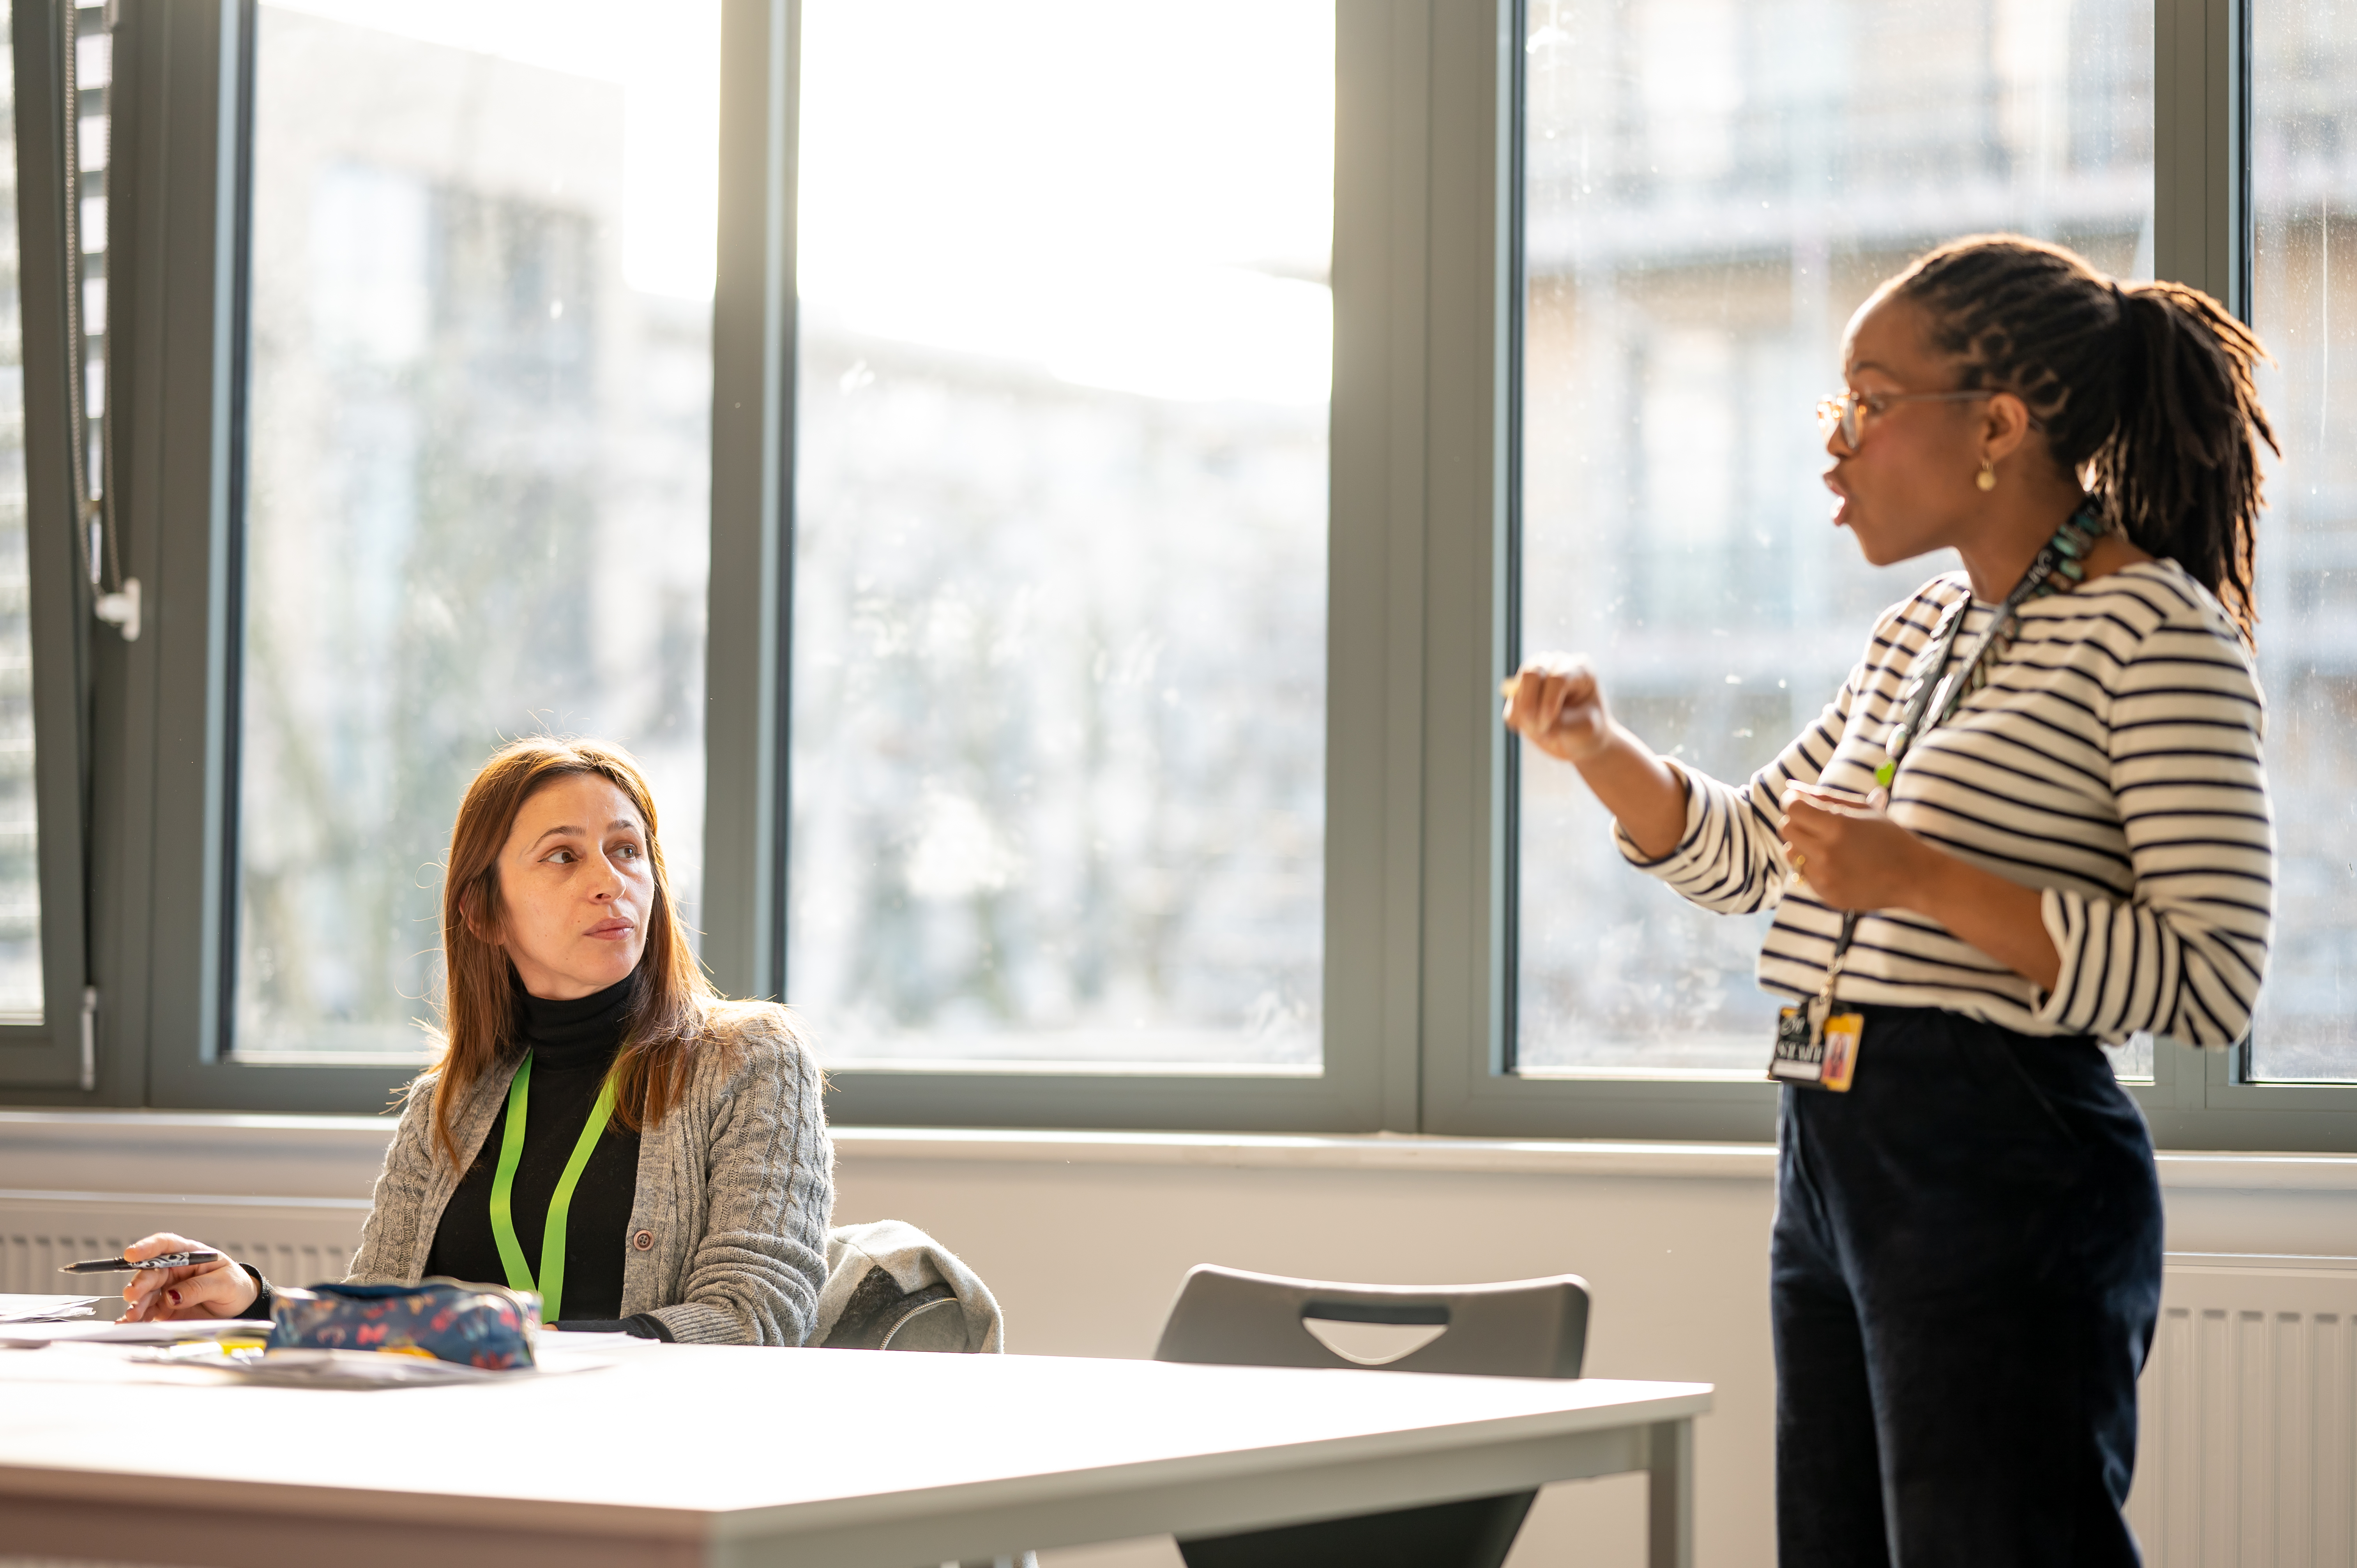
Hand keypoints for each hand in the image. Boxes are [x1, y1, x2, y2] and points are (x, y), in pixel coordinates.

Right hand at [120, 1233, 259, 1321]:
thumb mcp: (224, 1283)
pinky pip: (147, 1311)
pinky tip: (129, 1323)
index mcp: (190, 1255)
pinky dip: (137, 1317)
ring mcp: (167, 1289)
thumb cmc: (234, 1285)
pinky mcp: (164, 1308)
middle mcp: (174, 1271)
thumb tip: (172, 1296)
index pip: (166, 1245)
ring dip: (136, 1303)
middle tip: (133, 1294)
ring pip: (145, 1293)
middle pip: (151, 1272)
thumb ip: (199, 1287)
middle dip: (139, 1283)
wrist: (239, 1306)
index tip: (132, 1253)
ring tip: (133, 1315)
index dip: (147, 1247)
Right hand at [1503, 653, 1612, 763]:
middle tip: (1538, 729)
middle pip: (1532, 672)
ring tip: (1541, 732)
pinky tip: (1532, 728)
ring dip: (1524, 715)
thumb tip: (1529, 720)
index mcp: (1580, 670)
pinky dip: (1516, 720)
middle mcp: (1556, 664)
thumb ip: (1561, 723)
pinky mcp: (1522, 691)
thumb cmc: (1587, 729)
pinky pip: (1511, 704)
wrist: (1579, 737)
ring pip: (1517, 688)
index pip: (1558, 676)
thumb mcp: (1584, 729)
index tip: (1548, 724)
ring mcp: (1537, 675)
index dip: (1549, 700)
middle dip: (1530, 704)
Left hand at [1779, 783, 1930, 912]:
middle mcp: (1826, 854)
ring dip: (1802, 845)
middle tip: (1815, 823)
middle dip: (1797, 821)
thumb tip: (1793, 788)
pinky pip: (1803, 874)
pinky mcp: (1825, 894)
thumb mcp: (1863, 810)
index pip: (1793, 809)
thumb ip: (1825, 798)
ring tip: (1826, 844)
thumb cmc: (1890, 838)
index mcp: (1837, 827)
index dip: (1793, 802)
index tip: (1799, 802)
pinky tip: (1835, 864)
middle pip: (1786, 829)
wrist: (1913, 877)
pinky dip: (1813, 866)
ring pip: (1790, 853)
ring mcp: (1824, 877)